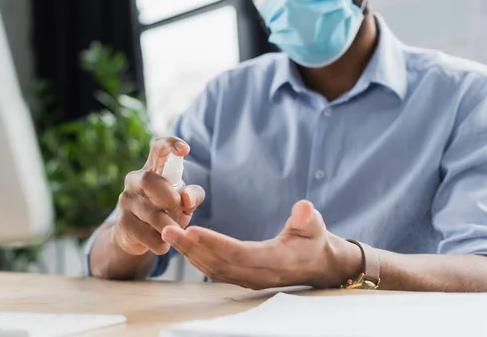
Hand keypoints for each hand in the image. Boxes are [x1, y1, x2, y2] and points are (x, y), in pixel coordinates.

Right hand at [113, 137, 205, 256]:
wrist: (138, 236)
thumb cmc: (166, 210)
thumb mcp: (184, 201)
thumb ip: (193, 195)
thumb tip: (186, 198)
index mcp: (154, 168)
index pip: (158, 147)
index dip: (170, 144)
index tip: (185, 150)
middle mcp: (135, 179)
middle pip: (148, 179)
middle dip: (167, 196)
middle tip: (177, 207)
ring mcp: (126, 200)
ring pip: (149, 213)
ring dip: (169, 226)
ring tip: (176, 232)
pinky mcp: (122, 223)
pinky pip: (145, 235)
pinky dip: (160, 242)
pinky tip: (163, 243)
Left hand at [162, 200, 361, 289]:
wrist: (320, 265)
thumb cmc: (315, 241)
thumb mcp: (315, 227)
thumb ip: (308, 219)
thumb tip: (304, 209)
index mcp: (274, 261)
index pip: (238, 253)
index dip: (213, 242)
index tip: (191, 229)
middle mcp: (257, 274)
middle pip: (217, 263)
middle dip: (190, 247)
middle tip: (167, 229)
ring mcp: (248, 278)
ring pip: (212, 268)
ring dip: (189, 252)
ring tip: (168, 233)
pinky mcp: (243, 277)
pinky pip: (215, 270)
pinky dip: (197, 257)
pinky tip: (184, 244)